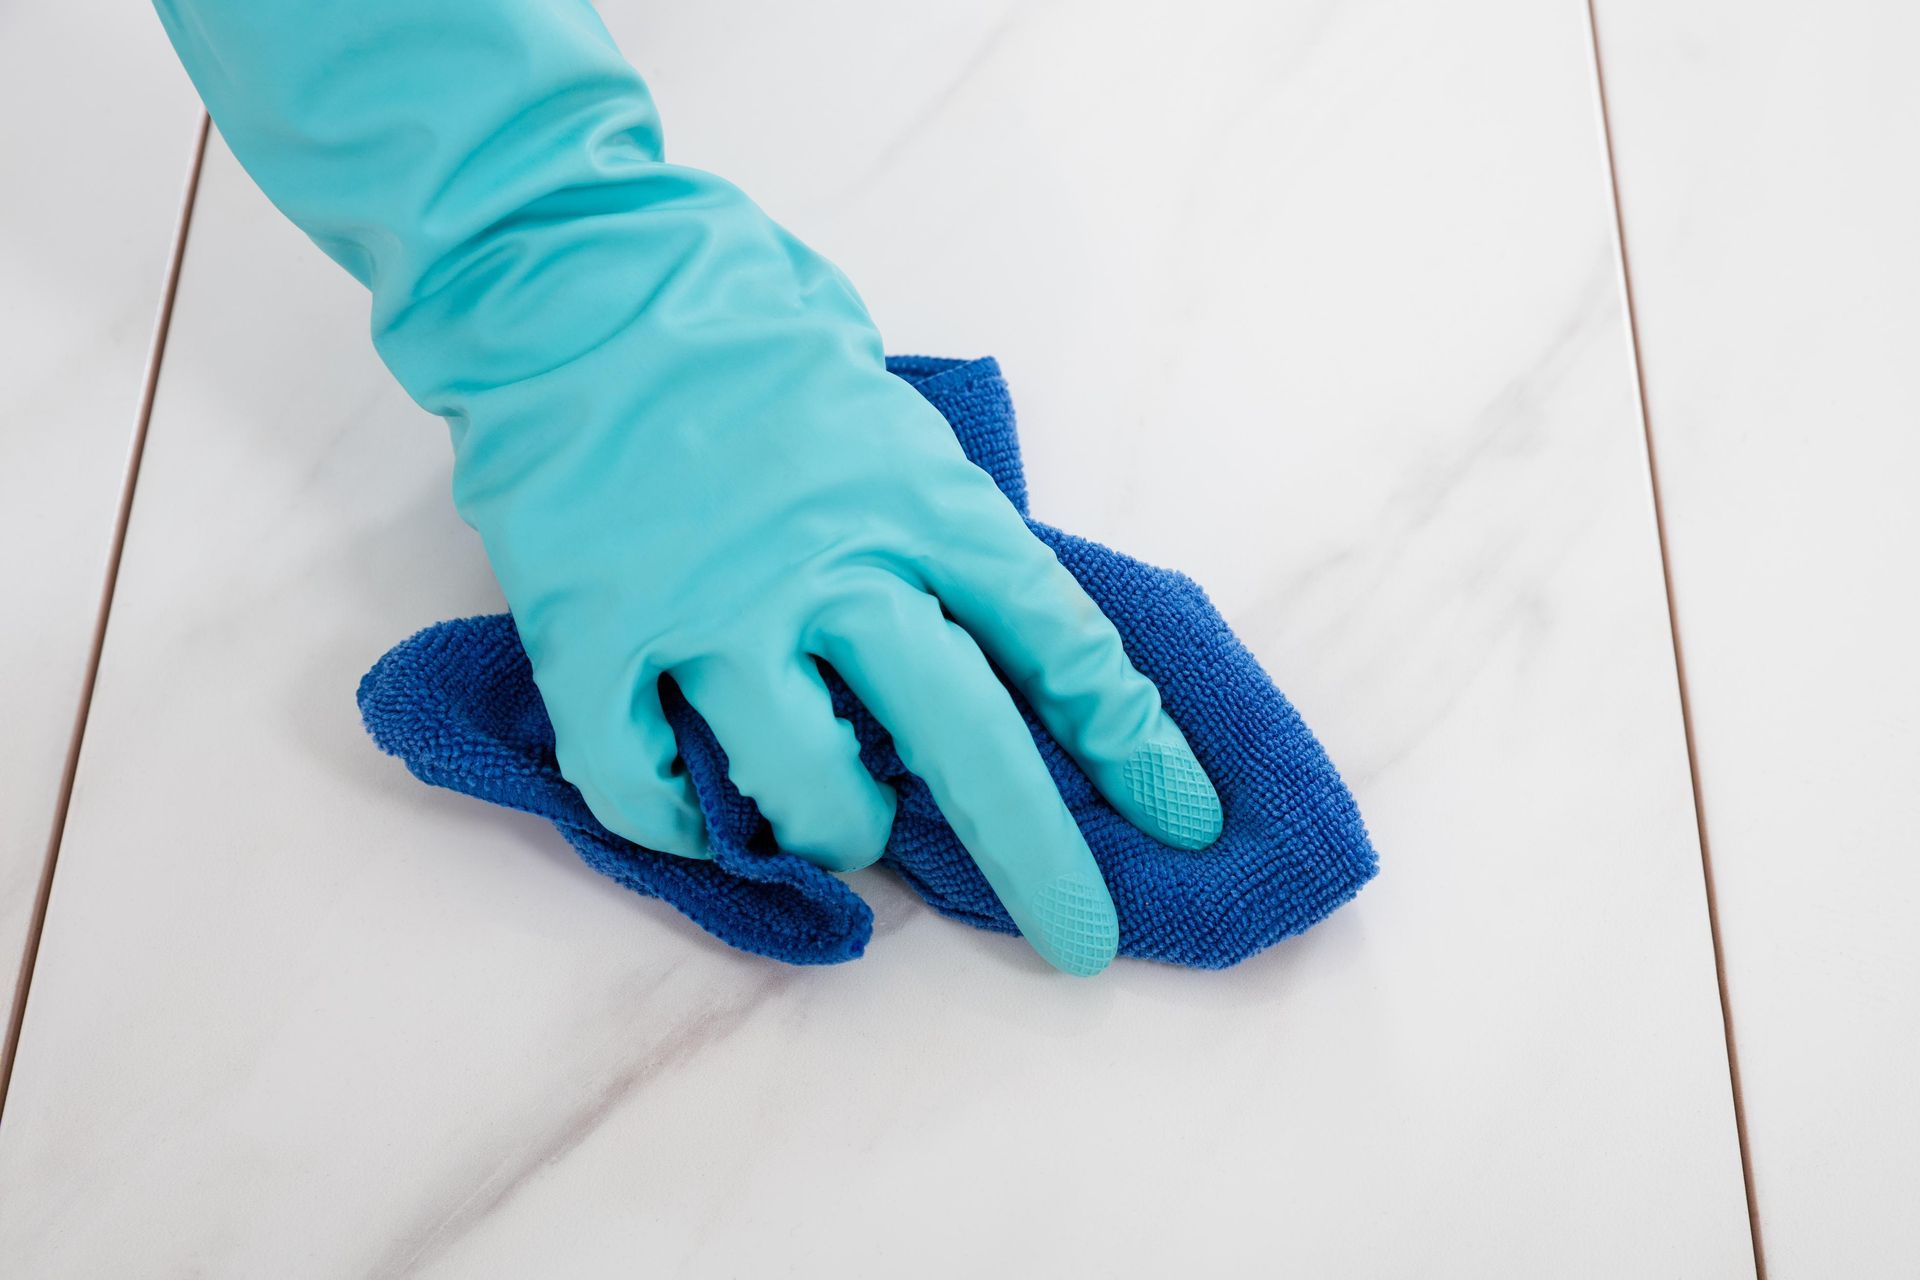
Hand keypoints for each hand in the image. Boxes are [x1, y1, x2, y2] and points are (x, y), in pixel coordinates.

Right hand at [458, 197, 1221, 974]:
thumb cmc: (742, 326)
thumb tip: (974, 644)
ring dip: (843, 831)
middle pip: (964, 743)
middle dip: (1037, 860)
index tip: (1183, 819)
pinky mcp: (596, 643)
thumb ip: (932, 525)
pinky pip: (652, 793)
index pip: (1059, 640)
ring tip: (837, 820)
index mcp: (920, 498)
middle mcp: (831, 565)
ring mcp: (712, 610)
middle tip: (1082, 940)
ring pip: (813, 790)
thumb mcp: (883, 412)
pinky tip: (707, 812)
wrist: (569, 273)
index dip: (1131, 744)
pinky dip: (688, 825)